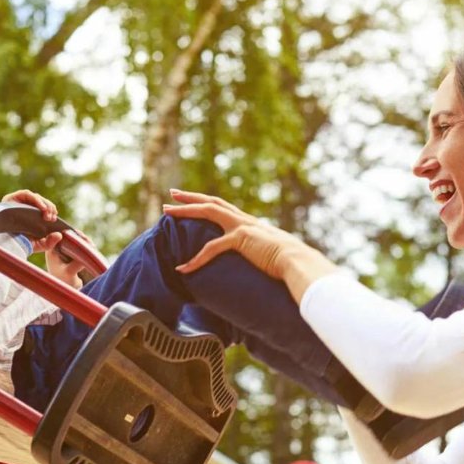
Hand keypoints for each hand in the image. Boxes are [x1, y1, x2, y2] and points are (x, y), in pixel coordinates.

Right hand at [1, 190, 82, 287]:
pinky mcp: (11, 198)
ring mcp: (17, 202)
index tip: (54, 218)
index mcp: (31, 215)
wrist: (8, 244)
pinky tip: (42, 209)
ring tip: (48, 214)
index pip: (43, 207)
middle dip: (49, 208)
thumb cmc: (22, 244)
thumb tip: (60, 235)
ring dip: (45, 204)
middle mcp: (23, 207)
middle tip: (52, 218)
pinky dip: (36, 200)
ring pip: (36, 197)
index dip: (51, 210)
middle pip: (40, 201)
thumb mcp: (39, 244)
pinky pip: (26, 194)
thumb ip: (51, 241)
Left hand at [162, 189, 311, 279]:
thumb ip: (261, 253)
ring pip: (207, 212)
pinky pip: (211, 247)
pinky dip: (195, 259)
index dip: (205, 202)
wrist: (297, 262)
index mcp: (249, 223)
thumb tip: (260, 261)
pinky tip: (183, 268)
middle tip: (171, 194)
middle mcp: (243, 220)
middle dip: (190, 198)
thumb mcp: (270, 254)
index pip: (223, 208)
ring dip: (185, 210)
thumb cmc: (288, 263)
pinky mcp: (240, 239)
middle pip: (211, 202)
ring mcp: (241, 227)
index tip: (191, 200)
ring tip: (166, 211)